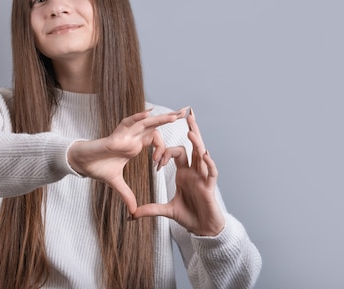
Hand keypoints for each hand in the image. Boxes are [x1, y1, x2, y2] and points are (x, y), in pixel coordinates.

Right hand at [67, 108, 187, 212]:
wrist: (82, 163)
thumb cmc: (97, 167)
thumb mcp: (116, 182)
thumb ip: (126, 194)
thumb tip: (133, 211)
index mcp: (135, 145)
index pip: (155, 140)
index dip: (162, 151)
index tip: (159, 165)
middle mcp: (132, 137)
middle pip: (154, 125)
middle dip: (169, 119)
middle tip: (186, 113)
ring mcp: (125, 134)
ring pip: (145, 122)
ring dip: (160, 118)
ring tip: (175, 115)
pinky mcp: (116, 134)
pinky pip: (129, 122)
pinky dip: (137, 118)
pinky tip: (148, 114)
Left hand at [132, 108, 225, 235]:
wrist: (204, 229)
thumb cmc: (189, 216)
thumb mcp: (167, 210)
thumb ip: (150, 209)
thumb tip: (132, 214)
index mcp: (185, 173)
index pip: (177, 153)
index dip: (165, 153)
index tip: (156, 162)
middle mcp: (195, 172)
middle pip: (194, 146)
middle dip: (192, 130)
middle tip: (188, 113)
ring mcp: (203, 178)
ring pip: (202, 155)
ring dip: (197, 143)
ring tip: (190, 130)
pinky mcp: (210, 187)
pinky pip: (211, 173)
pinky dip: (208, 164)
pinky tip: (205, 155)